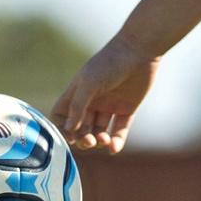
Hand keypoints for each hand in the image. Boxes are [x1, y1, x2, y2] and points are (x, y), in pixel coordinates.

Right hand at [51, 33, 159, 152]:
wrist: (139, 52)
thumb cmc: (110, 63)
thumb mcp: (89, 83)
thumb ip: (78, 105)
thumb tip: (69, 129)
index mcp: (77, 92)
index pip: (62, 115)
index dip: (62, 127)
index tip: (69, 135)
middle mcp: (92, 101)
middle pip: (81, 128)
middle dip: (83, 138)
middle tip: (89, 141)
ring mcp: (109, 106)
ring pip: (99, 131)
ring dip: (99, 140)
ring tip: (103, 140)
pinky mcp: (126, 109)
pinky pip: (119, 130)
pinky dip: (116, 142)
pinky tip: (113, 148)